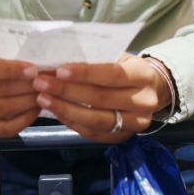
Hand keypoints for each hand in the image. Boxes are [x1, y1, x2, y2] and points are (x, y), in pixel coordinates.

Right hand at [0, 45, 41, 136]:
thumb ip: (7, 55)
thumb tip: (38, 62)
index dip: (12, 70)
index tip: (33, 69)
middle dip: (25, 87)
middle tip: (45, 82)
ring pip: (1, 110)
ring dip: (27, 103)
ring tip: (43, 94)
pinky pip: (3, 128)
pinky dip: (22, 120)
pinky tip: (35, 110)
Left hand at [32, 53, 173, 142]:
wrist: (152, 90)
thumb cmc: (128, 68)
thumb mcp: (120, 57)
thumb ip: (97, 59)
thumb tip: (60, 60)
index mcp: (143, 75)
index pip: (112, 74)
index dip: (85, 73)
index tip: (59, 70)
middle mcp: (143, 101)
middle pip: (101, 98)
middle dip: (67, 90)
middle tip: (41, 82)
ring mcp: (136, 122)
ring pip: (96, 119)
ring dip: (65, 109)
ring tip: (43, 98)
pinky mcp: (124, 137)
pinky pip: (94, 132)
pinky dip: (72, 122)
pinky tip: (57, 111)